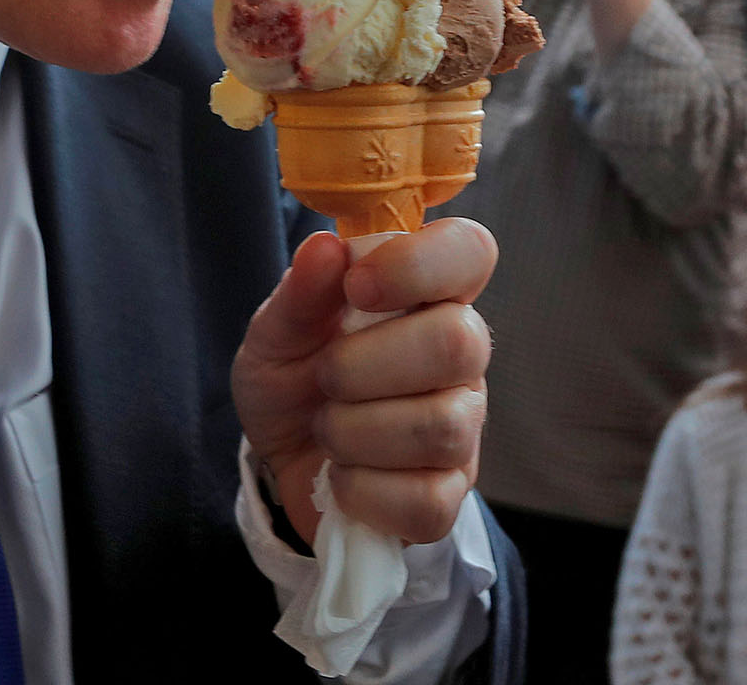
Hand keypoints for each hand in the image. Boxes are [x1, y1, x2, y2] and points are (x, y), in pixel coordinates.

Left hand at [232, 218, 497, 544]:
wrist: (282, 468)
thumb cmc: (294, 382)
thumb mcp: (276, 334)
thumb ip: (300, 293)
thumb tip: (326, 247)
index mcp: (428, 297)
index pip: (470, 251)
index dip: (419, 263)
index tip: (356, 285)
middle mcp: (460, 356)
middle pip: (460, 343)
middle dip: (364, 365)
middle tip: (325, 376)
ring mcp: (462, 428)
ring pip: (438, 427)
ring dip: (354, 431)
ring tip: (328, 429)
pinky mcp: (447, 497)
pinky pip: (423, 499)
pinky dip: (360, 490)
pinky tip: (343, 478)